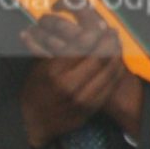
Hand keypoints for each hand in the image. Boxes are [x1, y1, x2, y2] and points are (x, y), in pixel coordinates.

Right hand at [19, 0, 141, 145]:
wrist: (33, 123)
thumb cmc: (35, 92)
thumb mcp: (38, 68)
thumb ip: (56, 50)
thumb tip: (70, 30)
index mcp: (54, 72)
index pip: (81, 46)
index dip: (94, 33)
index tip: (98, 25)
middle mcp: (69, 85)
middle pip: (99, 57)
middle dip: (108, 41)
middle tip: (111, 32)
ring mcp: (82, 98)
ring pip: (109, 71)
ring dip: (116, 55)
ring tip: (116, 45)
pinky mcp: (91, 107)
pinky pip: (110, 86)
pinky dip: (116, 72)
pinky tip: (115, 63)